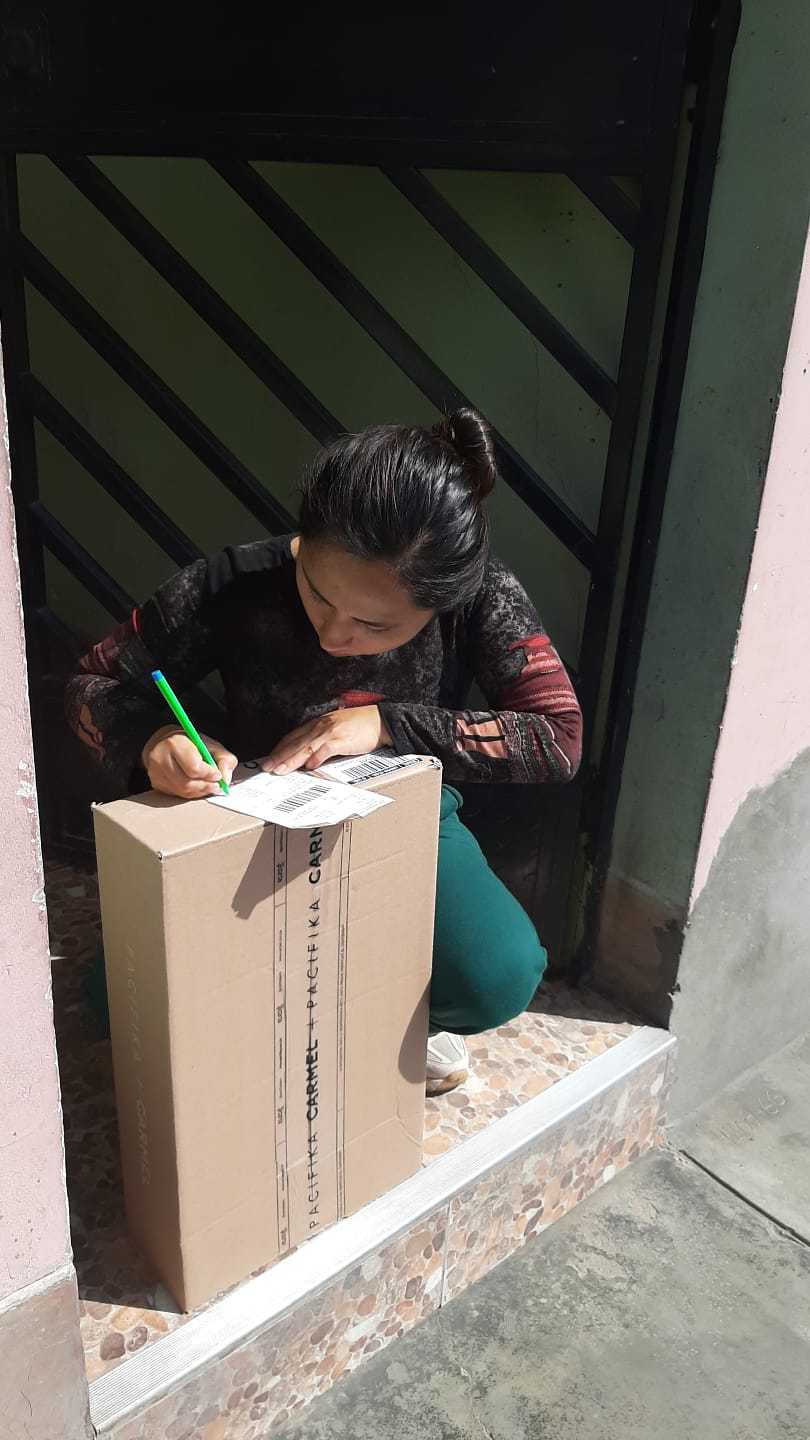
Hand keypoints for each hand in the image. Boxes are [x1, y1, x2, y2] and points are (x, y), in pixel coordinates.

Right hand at [142, 725, 237, 798]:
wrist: (165, 743)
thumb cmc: (191, 744)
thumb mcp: (211, 745)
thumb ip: (224, 759)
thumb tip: (225, 779)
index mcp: (175, 743)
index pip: (193, 768)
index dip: (209, 774)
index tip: (218, 775)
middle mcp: (160, 757)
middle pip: (187, 783)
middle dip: (206, 786)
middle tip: (217, 786)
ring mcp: (155, 772)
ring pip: (182, 791)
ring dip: (200, 791)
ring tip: (209, 786)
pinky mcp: (155, 782)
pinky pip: (176, 794)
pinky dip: (191, 793)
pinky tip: (197, 787)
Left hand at [263, 706, 391, 773]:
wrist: (382, 721)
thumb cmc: (361, 726)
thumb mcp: (337, 730)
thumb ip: (322, 742)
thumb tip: (309, 759)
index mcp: (319, 724)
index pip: (294, 736)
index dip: (280, 748)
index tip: (270, 759)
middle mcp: (322, 726)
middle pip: (296, 742)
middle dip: (279, 756)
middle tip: (266, 767)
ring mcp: (332, 732)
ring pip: (306, 747)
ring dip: (292, 759)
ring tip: (280, 770)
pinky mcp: (343, 739)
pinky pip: (327, 749)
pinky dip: (317, 757)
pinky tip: (309, 766)